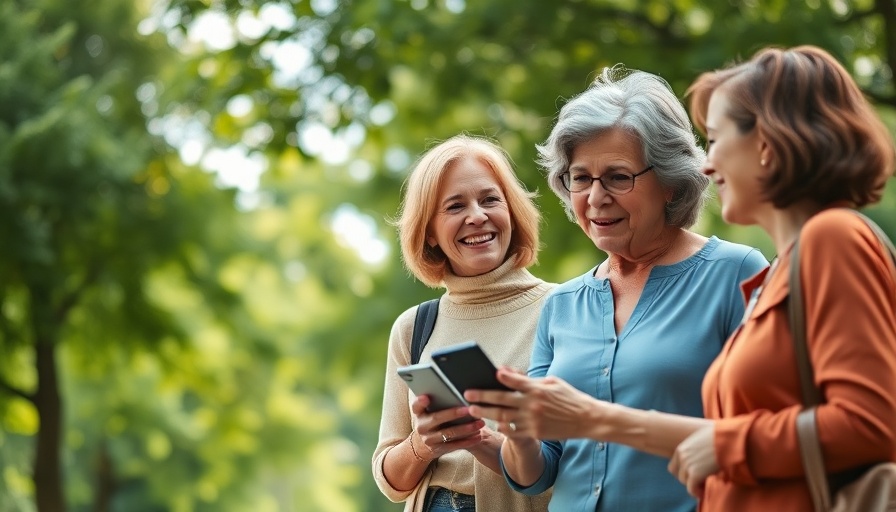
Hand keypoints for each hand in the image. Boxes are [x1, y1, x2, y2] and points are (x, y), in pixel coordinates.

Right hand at [410, 395, 485, 459]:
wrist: (423, 444)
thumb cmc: (430, 420)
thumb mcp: (427, 411)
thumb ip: (435, 401)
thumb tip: (453, 388)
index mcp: (418, 413)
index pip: (416, 405)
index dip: (420, 401)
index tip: (426, 397)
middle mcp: (421, 426)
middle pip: (436, 419)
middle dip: (453, 414)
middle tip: (469, 409)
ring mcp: (429, 439)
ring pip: (449, 433)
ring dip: (466, 429)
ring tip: (480, 423)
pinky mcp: (438, 449)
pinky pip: (455, 445)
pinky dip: (468, 441)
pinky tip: (478, 436)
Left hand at [465, 367, 603, 440]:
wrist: (586, 419)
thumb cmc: (568, 397)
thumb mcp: (552, 382)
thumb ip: (530, 379)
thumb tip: (509, 372)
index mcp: (538, 388)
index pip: (515, 381)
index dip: (501, 377)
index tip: (488, 373)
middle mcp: (533, 403)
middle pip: (502, 399)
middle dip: (482, 396)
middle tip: (467, 394)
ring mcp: (533, 419)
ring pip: (503, 416)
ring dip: (485, 412)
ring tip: (473, 409)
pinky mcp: (535, 432)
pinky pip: (513, 430)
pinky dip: (502, 426)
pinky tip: (492, 424)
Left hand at [668, 424, 717, 498]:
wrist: (728, 439)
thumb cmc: (722, 436)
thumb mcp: (703, 437)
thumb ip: (697, 446)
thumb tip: (703, 451)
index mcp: (681, 448)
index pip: (673, 467)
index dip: (684, 473)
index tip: (695, 475)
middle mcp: (681, 457)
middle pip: (679, 476)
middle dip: (689, 480)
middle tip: (702, 481)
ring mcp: (687, 465)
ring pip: (685, 482)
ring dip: (695, 485)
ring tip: (707, 484)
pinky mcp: (695, 474)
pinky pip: (691, 489)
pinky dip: (698, 493)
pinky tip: (706, 491)